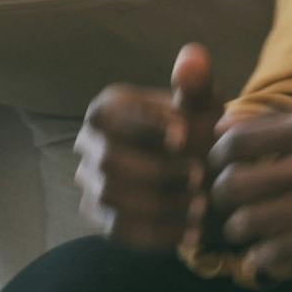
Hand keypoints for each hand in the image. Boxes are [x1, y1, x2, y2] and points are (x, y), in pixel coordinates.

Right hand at [78, 43, 215, 252]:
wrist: (200, 170)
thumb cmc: (198, 128)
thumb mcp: (203, 105)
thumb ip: (197, 84)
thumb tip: (192, 56)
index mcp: (106, 109)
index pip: (110, 116)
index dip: (144, 126)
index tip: (184, 135)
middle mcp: (88, 145)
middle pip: (108, 162)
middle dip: (157, 171)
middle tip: (200, 177)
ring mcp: (91, 184)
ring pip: (111, 199)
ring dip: (160, 205)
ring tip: (201, 207)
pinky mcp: (101, 219)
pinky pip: (120, 232)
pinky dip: (158, 234)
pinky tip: (192, 233)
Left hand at [210, 104, 291, 283]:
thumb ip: (282, 124)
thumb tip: (222, 125)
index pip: (237, 140)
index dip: (215, 157)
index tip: (216, 170)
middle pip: (234, 183)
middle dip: (217, 200)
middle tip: (220, 208)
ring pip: (251, 222)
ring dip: (239, 233)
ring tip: (243, 234)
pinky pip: (280, 252)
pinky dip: (265, 261)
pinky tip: (269, 259)